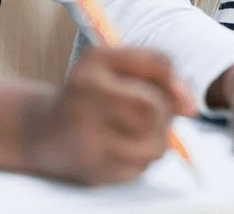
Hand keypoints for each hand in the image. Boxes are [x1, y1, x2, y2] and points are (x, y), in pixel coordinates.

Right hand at [20, 45, 195, 185]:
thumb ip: (157, 71)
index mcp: (93, 64)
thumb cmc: (89, 94)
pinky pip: (142, 167)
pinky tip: (119, 148)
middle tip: (147, 113)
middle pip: (155, 108)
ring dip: (155, 139)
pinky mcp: (94, 169)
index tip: (171, 93)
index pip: (158, 64)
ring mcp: (87, 137)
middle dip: (163, 113)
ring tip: (134, 131)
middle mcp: (86, 97)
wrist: (42, 131)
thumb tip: (191, 106)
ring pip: (156, 144)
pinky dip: (140, 158)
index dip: (174, 81)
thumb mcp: (114, 65)